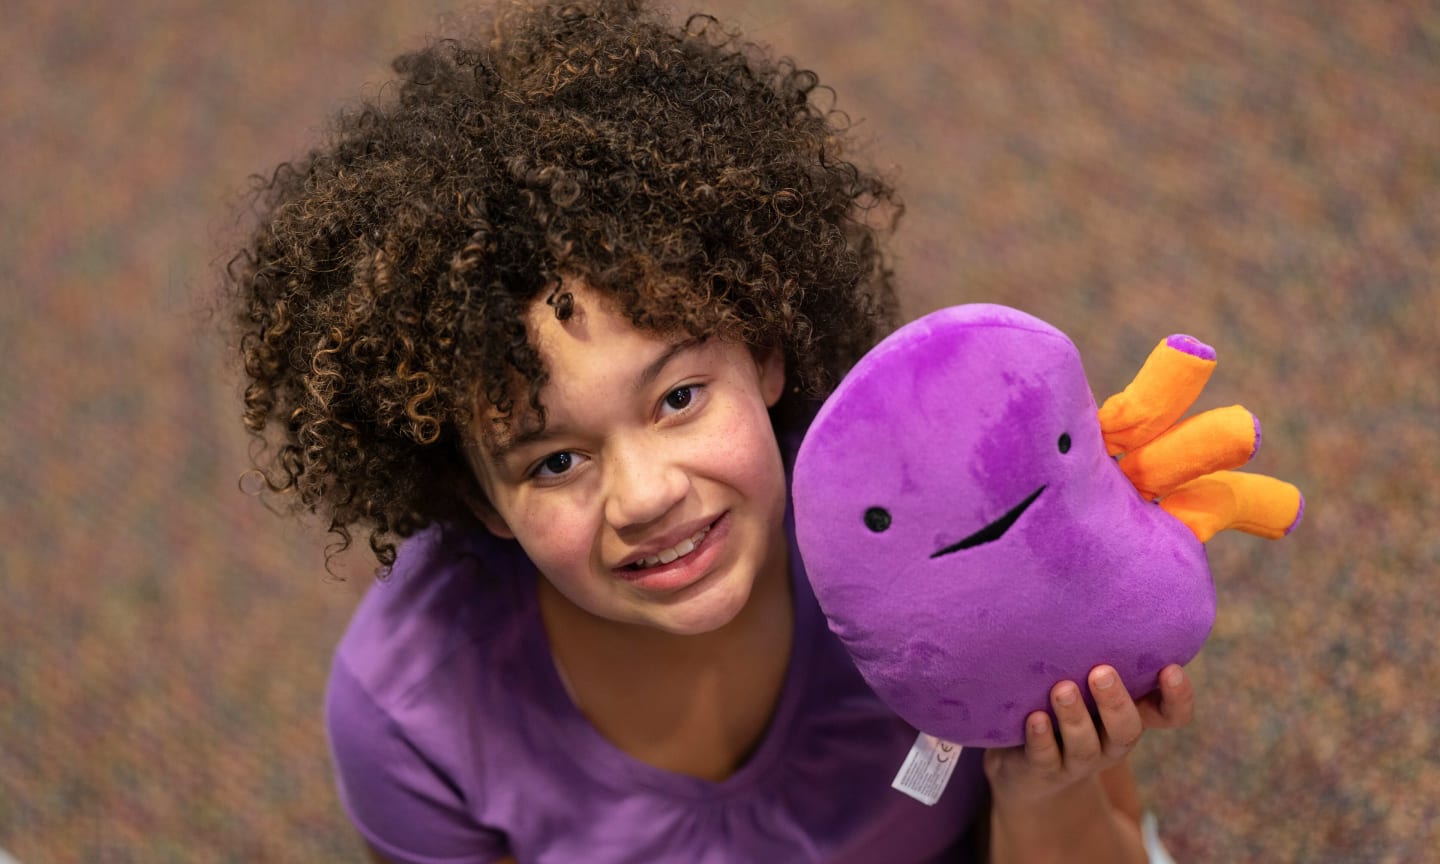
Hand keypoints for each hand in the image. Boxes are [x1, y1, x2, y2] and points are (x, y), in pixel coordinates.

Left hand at [983, 663, 1193, 807]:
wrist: (1026, 770)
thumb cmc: (1062, 707)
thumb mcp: (1084, 681)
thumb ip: (1096, 652)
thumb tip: (1098, 586)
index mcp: (1128, 716)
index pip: (1169, 716)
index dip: (1178, 698)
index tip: (1170, 668)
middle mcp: (1109, 742)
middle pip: (1126, 731)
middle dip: (1116, 702)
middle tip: (1101, 672)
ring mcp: (1077, 760)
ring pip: (1085, 746)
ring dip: (1075, 717)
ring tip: (1062, 689)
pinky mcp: (1043, 770)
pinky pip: (1045, 757)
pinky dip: (1041, 737)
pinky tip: (1034, 717)